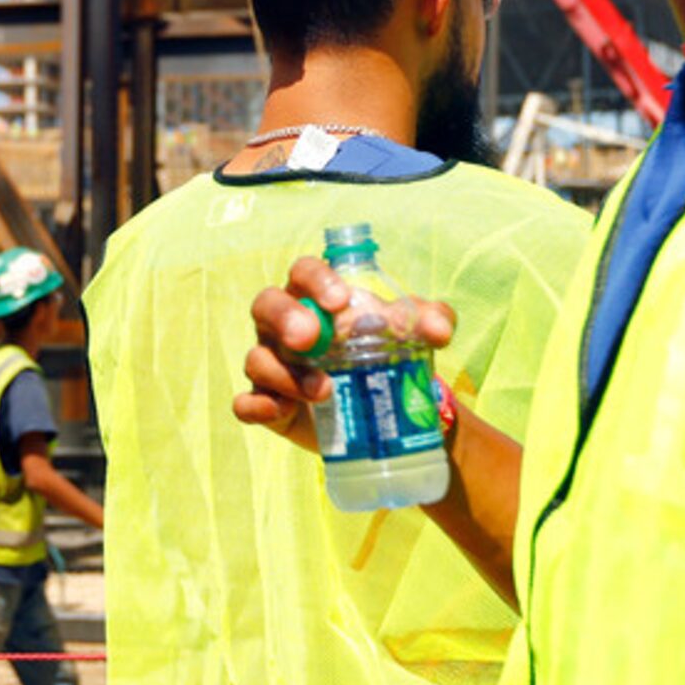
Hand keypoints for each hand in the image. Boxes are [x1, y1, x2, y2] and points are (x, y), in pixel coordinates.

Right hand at [233, 255, 456, 448]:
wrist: (385, 412)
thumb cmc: (388, 354)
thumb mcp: (415, 334)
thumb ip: (432, 320)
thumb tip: (439, 331)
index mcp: (316, 297)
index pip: (303, 272)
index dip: (316, 280)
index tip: (339, 300)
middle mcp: (284, 325)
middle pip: (265, 305)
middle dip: (284, 318)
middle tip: (311, 339)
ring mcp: (272, 364)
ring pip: (257, 358)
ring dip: (285, 373)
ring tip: (324, 391)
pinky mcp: (269, 403)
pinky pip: (245, 402)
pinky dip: (256, 405)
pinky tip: (279, 410)